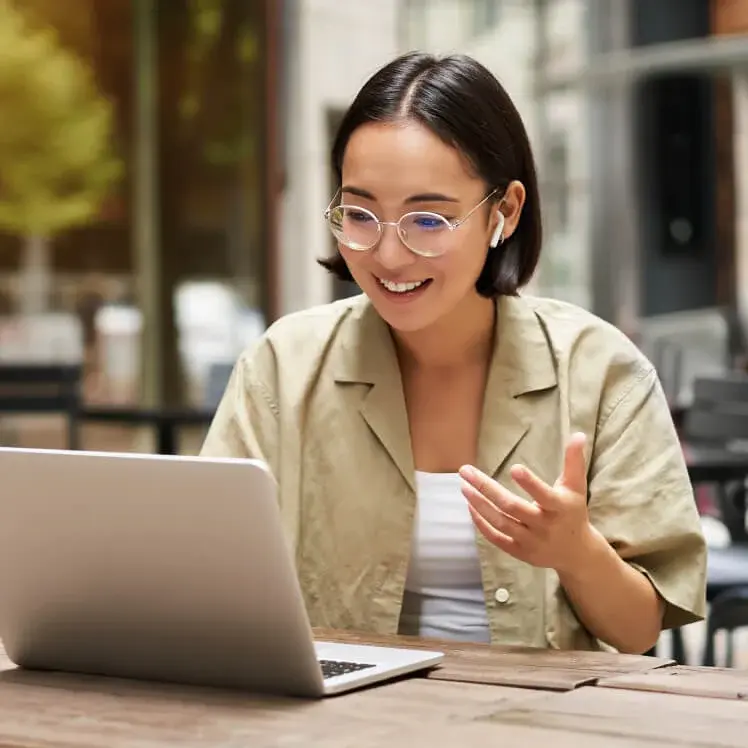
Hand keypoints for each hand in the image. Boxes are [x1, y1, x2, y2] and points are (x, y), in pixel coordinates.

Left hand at [459, 433, 595, 574]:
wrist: (576, 553)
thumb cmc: (572, 512)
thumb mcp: (576, 487)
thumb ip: (574, 461)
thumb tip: (579, 434)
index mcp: (559, 508)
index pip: (544, 495)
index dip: (530, 483)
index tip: (514, 468)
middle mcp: (544, 526)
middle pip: (511, 507)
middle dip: (486, 488)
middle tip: (466, 471)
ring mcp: (531, 541)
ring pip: (500, 522)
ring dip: (479, 504)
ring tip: (464, 486)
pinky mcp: (519, 552)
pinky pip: (496, 538)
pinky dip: (481, 523)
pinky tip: (470, 505)